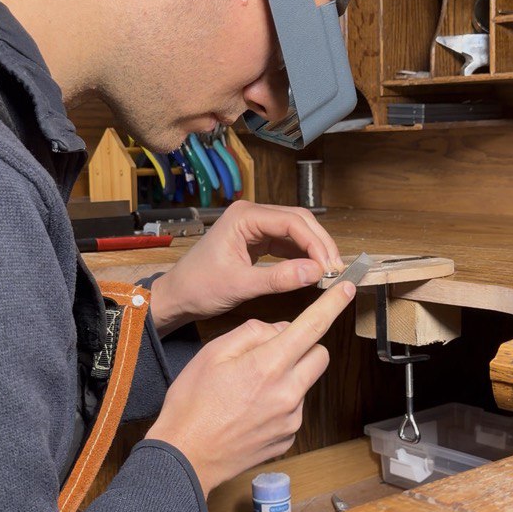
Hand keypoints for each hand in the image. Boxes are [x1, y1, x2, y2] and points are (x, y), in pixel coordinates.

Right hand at [146, 279, 355, 494]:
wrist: (186, 456)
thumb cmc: (192, 404)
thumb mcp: (213, 353)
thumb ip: (253, 333)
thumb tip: (280, 330)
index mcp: (269, 366)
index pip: (312, 327)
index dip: (332, 305)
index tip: (346, 290)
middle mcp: (288, 393)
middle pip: (320, 355)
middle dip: (305, 346)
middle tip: (272, 351)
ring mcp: (291, 419)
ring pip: (305, 383)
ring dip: (289, 376)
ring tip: (249, 389)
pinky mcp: (288, 438)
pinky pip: (295, 409)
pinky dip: (280, 403)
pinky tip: (251, 410)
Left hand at [149, 200, 344, 335]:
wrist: (177, 296)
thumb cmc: (197, 287)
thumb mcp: (240, 285)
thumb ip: (279, 278)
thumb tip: (315, 273)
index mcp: (243, 217)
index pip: (292, 222)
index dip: (316, 244)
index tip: (330, 266)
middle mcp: (251, 215)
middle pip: (299, 222)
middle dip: (320, 244)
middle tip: (335, 269)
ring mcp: (254, 227)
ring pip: (296, 232)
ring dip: (314, 250)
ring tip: (328, 272)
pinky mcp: (257, 240)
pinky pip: (287, 243)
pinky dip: (303, 256)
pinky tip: (313, 270)